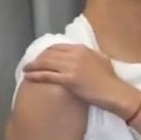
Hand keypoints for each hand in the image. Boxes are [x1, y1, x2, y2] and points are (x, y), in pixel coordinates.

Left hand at [23, 45, 137, 112]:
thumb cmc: (110, 80)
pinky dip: (36, 75)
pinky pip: (47, 75)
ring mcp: (71, 66)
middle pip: (49, 53)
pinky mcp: (68, 79)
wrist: (115, 92)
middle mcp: (75, 55)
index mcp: (82, 49)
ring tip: (26, 70)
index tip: (41, 57)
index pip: (58, 47)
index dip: (46, 52)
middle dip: (37, 58)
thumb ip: (90, 55)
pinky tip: (29, 77)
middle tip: (30, 64)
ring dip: (33, 66)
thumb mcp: (101, 60)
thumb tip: (83, 54)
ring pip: (46, 63)